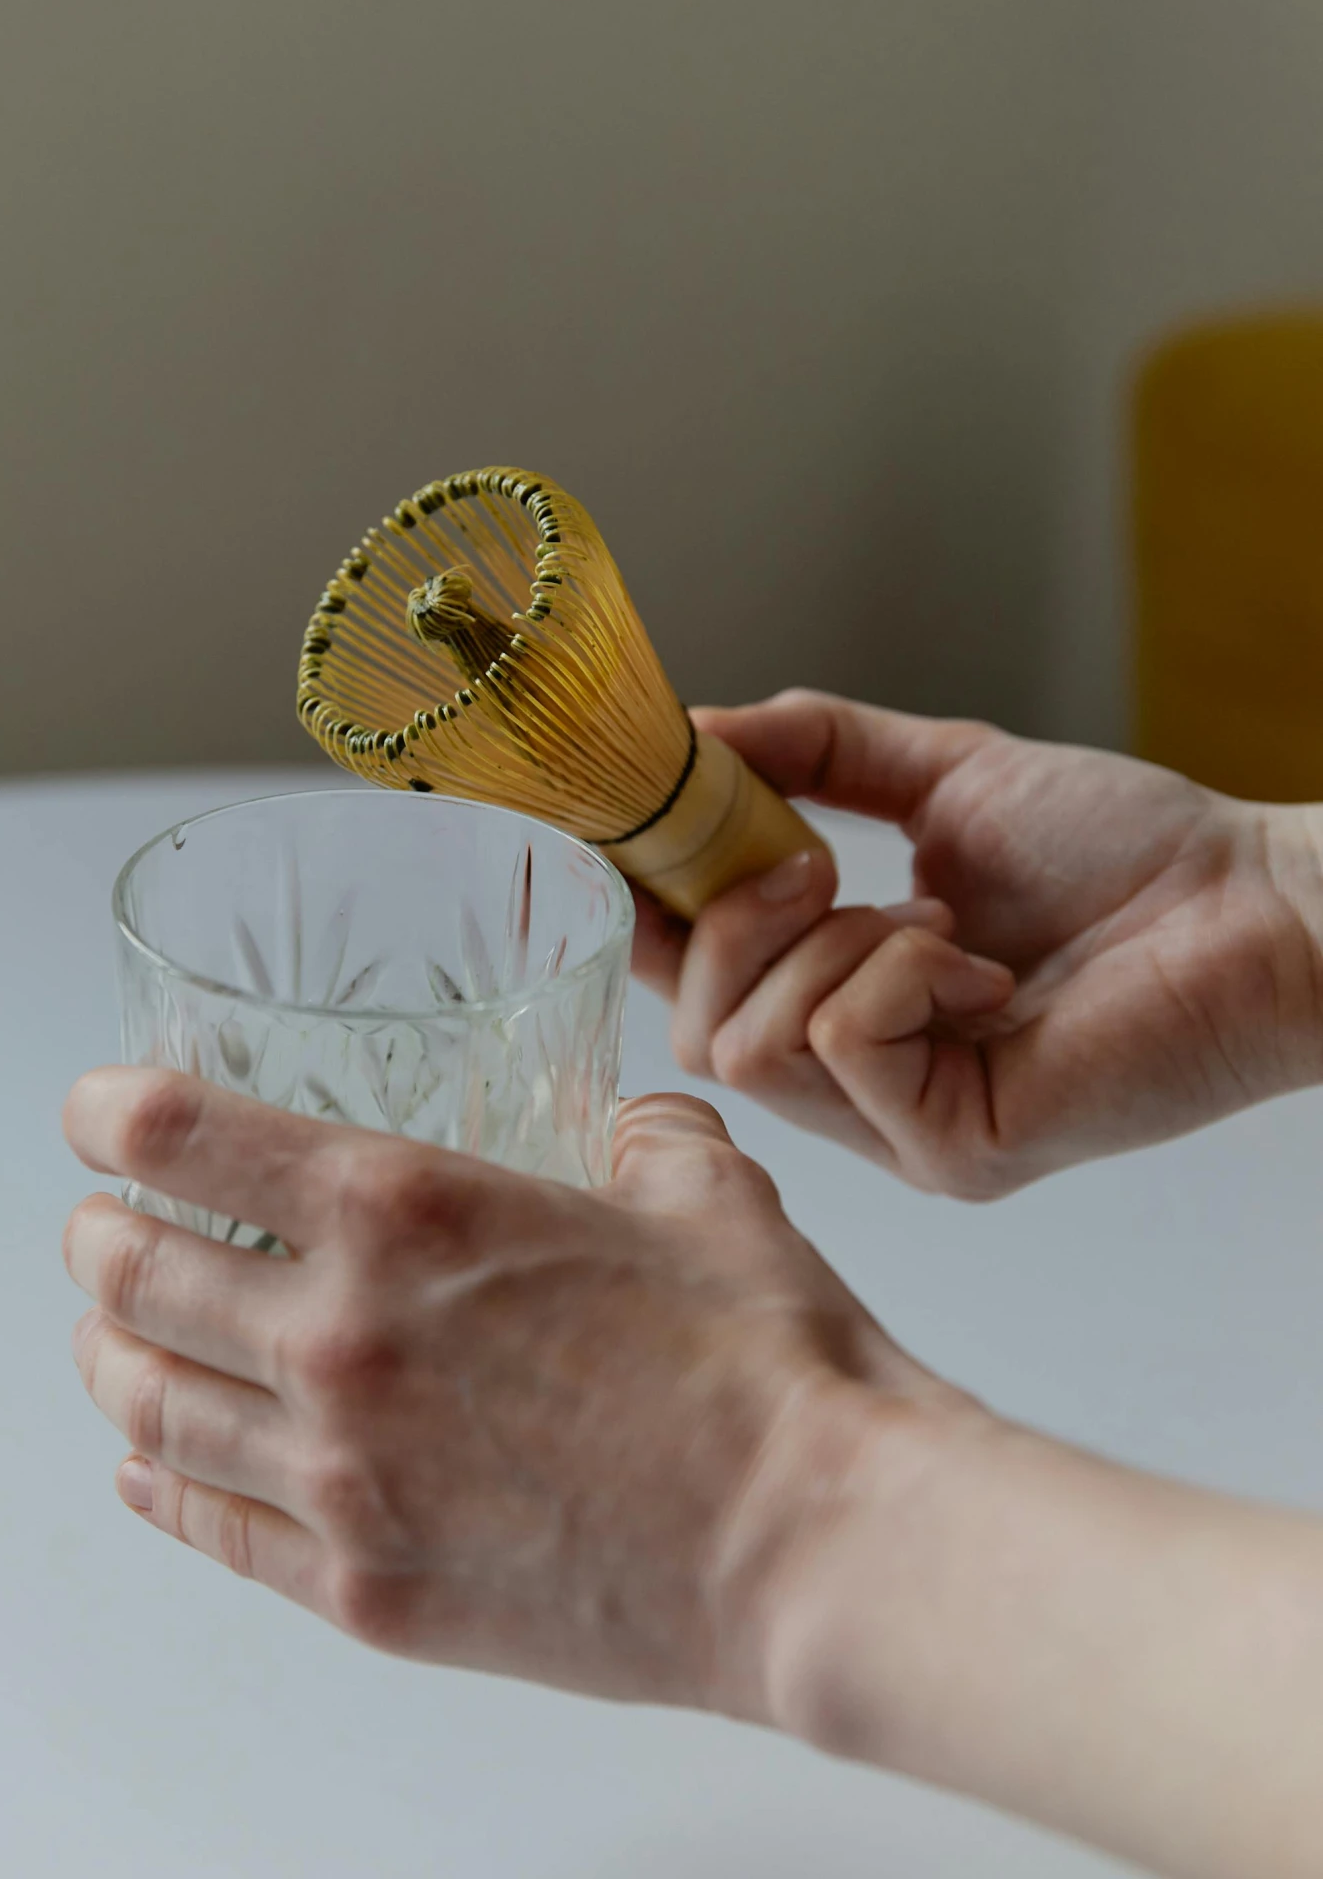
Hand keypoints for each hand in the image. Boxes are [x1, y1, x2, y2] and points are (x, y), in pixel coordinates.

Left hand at [61, 1067, 963, 1718]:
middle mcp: (338, 1337)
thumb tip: (625, 1132)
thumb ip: (637, 1137)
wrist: (810, 1545)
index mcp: (404, 1211)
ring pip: (146, 1406)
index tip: (97, 1113)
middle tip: (107, 1230)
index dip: (107, 1113)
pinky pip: (208, 1526)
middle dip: (99, 1238)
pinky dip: (156, 1484)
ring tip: (115, 1340)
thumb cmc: (766, 1361)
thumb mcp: (703, 1189)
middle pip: (130, 1275)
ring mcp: (340, 1477)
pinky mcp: (363, 1589)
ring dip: (110, 1356)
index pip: (178, 1135)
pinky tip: (148, 1466)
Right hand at [634, 693, 1322, 1196]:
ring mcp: (900, 1132)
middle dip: (734, 921)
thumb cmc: (1129, 852)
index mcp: (841, 1012)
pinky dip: (895, 971)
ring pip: (749, 1045)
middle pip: (694, 1032)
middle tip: (820, 864)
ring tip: (934, 916)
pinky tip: (981, 966)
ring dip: (830, 944)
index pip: (687, 987)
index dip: (642, 916)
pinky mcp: (951, 1151)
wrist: (1256, 901)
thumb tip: (695, 727)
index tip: (623, 830)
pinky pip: (840, 1044)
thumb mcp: (943, 776)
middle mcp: (858, 1091)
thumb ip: (814, 753)